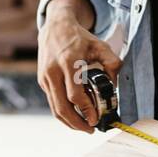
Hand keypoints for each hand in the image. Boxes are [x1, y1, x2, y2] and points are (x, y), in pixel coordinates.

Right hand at [38, 4, 121, 132]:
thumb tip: (115, 86)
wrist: (55, 27)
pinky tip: (75, 114)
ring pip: (54, 108)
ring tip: (84, 127)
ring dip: (69, 122)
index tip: (96, 119)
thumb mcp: (100, 45)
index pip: (75, 95)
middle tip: (91, 130)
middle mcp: (53, 72)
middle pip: (62, 108)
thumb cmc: (79, 37)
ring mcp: (45, 78)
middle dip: (77, 123)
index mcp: (68, 63)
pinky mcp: (42, 81)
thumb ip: (112, 63)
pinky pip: (52, 102)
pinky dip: (63, 112)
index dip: (86, 110)